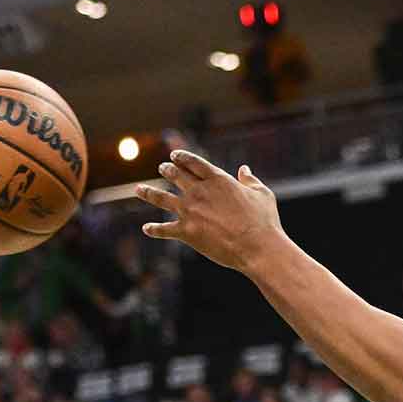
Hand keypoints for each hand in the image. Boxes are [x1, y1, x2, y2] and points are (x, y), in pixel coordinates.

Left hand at [136, 151, 286, 272]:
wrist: (256, 246)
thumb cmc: (263, 220)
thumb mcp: (262, 194)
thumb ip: (251, 180)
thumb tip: (244, 170)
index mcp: (217, 179)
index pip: (194, 163)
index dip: (182, 157)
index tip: (174, 155)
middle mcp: (199, 192)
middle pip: (176, 176)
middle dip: (168, 170)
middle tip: (162, 168)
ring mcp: (190, 211)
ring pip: (162, 198)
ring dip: (149, 192)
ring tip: (139, 189)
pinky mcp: (186, 232)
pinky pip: (164, 229)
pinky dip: (154, 230)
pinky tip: (146, 228)